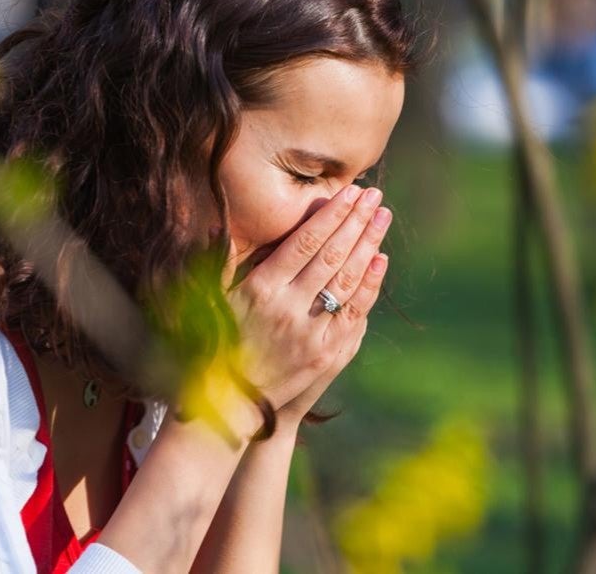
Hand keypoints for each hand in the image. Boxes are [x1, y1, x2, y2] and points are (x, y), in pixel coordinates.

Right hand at [224, 185, 392, 432]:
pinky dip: (369, 285)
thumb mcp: (213, 300)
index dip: (331, 214)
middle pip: (332, 255)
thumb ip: (222, 261)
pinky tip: (380, 260)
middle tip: (375, 195)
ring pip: (347, 280)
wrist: (233, 403)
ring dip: (368, 245)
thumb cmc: (219, 344)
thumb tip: (220, 224)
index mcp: (260, 288)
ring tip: (382, 218)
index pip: (305, 241)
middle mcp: (288, 307)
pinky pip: (353, 312)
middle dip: (356, 221)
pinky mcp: (325, 354)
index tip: (350, 192)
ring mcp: (310, 332)